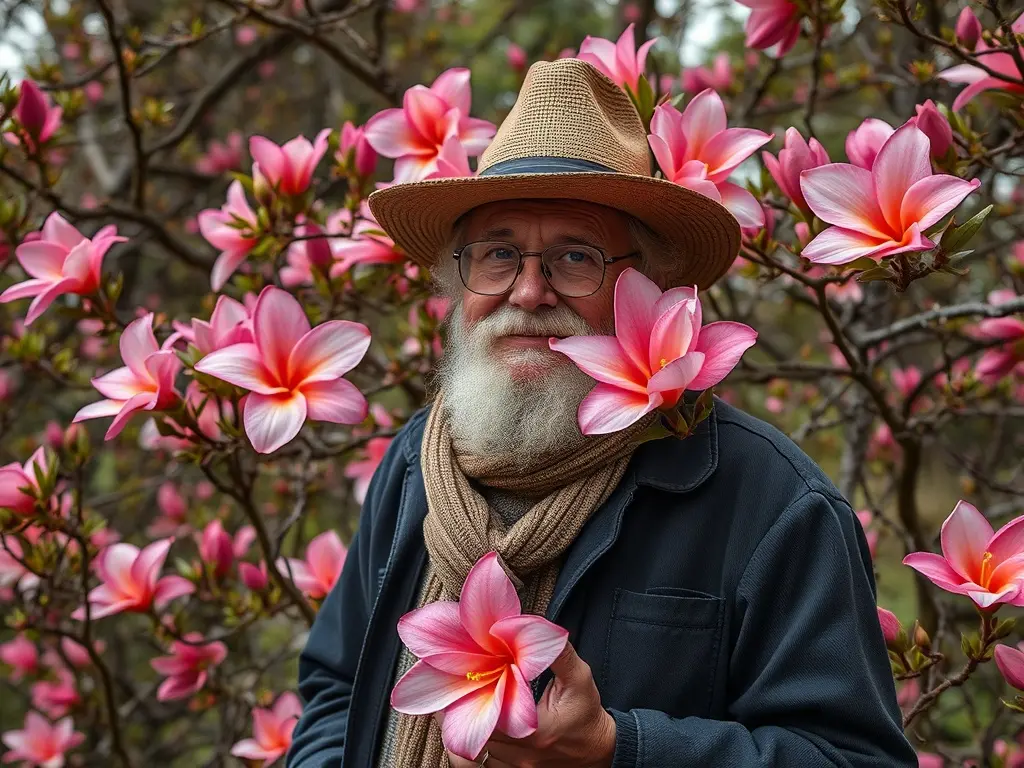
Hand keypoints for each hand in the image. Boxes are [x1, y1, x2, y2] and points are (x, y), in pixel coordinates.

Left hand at [444, 642, 615, 767]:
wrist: (601, 749)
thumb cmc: (587, 712)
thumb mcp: (579, 677)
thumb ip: (558, 653)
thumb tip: (536, 626)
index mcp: (536, 731)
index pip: (489, 718)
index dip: (474, 699)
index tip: (469, 682)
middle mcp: (524, 754)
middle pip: (478, 735)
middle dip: (468, 711)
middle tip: (462, 691)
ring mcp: (519, 767)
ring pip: (479, 751)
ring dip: (473, 729)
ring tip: (471, 707)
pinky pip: (487, 764)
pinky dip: (481, 747)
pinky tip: (483, 729)